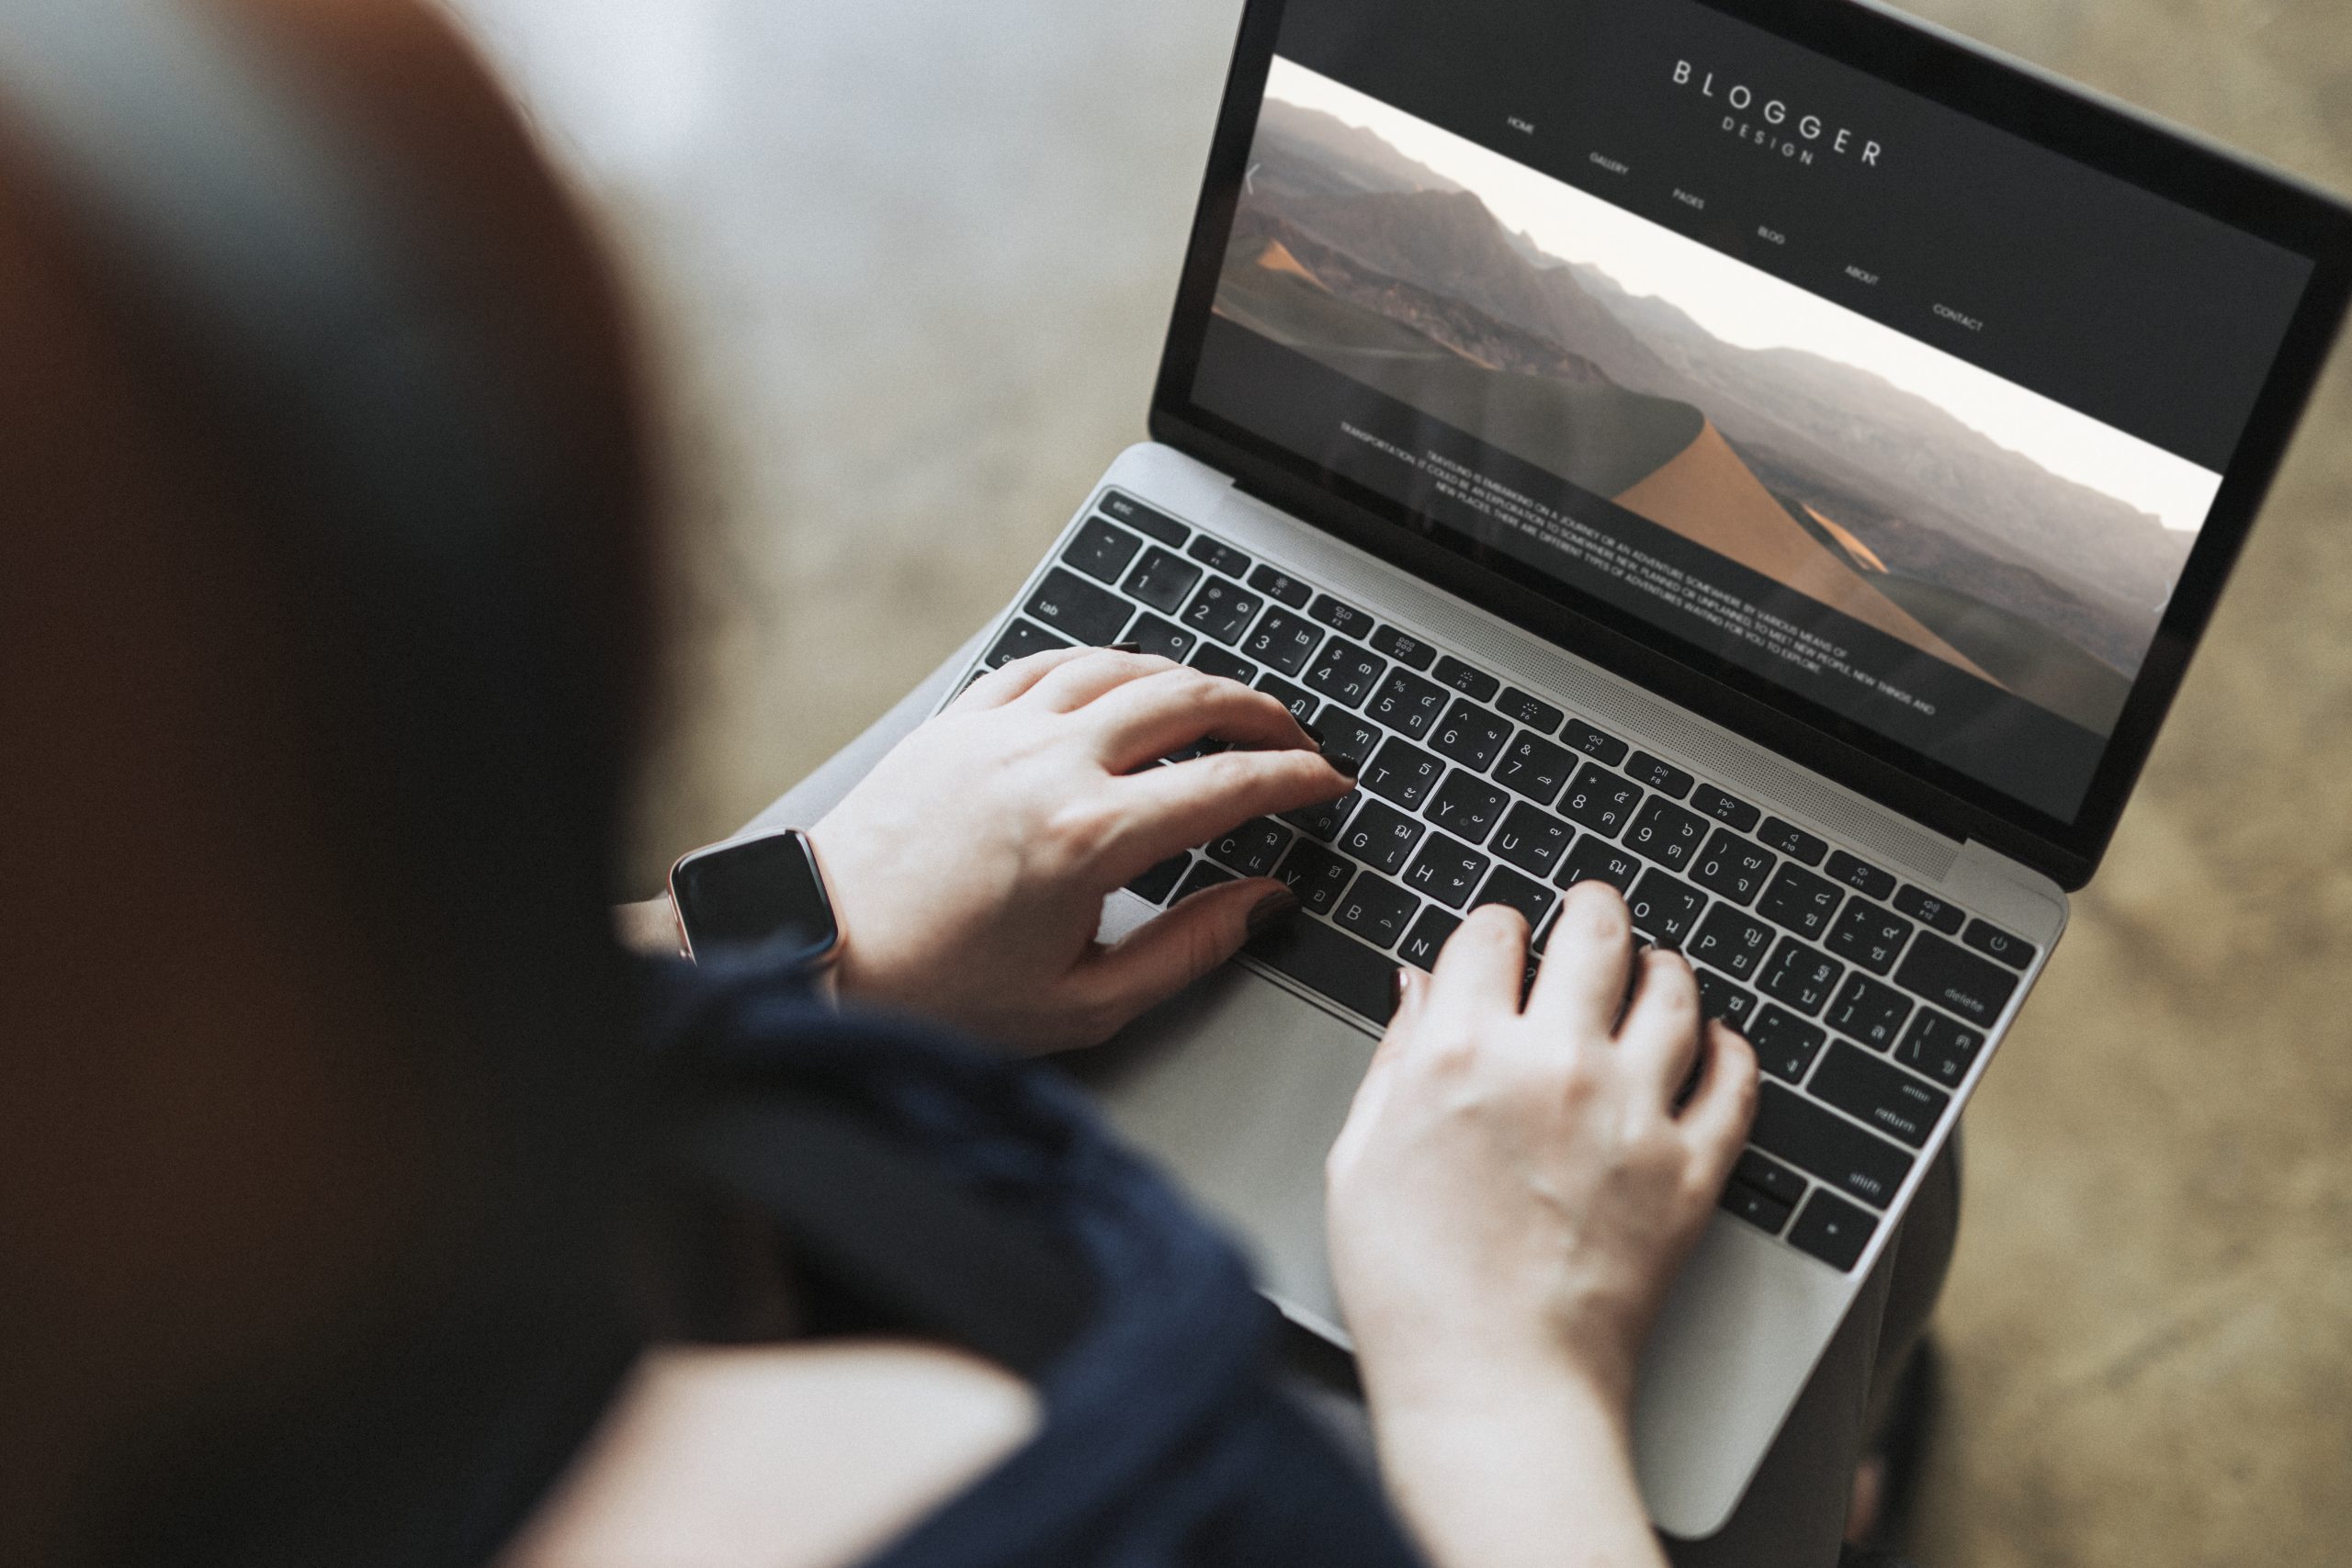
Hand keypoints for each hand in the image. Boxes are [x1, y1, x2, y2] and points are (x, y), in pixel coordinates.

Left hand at [806, 646, 1353, 1051]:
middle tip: (1293, 737)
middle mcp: (1049, 765)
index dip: (1296, 778)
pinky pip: (1049, 663)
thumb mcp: (1083, 1002)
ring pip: (1122, 667)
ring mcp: (999, 732)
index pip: (1227, 785)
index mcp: (1090, 839)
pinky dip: (1104, 665)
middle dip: (1260, 712)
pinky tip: (1123, 683)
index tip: (1328, 782)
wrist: (817, 954)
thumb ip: (1190, 948)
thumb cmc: (937, 991)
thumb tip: (1264, 904)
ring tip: (1223, 706)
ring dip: (1188, 678)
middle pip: (1188, 701)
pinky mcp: (957, 720)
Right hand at [1327, 885, 1757, 1422]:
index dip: (1495, 929)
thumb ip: (1395, 1059)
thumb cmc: (1413, 1293)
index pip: (1492, 931)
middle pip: (1595, 932)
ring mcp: (1631, 1112)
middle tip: (1592, 913)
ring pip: (1674, 989)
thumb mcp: (1360, 1159)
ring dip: (1662, 967)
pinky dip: (1730, 1049)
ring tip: (1654, 971)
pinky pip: (1735, 1078)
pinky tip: (1715, 1045)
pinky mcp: (1690, 1169)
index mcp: (1460, 1052)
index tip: (1500, 944)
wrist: (1494, 1388)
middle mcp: (1554, 1063)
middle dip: (1590, 910)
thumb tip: (1419, 990)